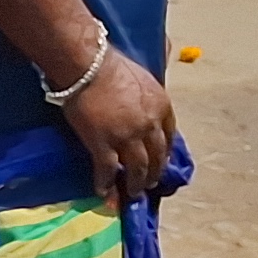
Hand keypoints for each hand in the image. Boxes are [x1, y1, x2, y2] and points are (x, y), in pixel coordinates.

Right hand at [57, 51, 176, 211]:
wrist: (88, 66)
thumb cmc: (112, 66)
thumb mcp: (144, 79)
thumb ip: (148, 97)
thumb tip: (143, 105)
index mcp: (162, 108)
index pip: (170, 137)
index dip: (165, 153)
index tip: (161, 161)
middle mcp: (149, 126)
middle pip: (156, 156)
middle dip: (154, 173)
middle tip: (149, 183)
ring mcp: (127, 137)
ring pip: (137, 168)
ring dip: (135, 183)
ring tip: (132, 192)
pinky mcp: (103, 144)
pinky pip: (107, 169)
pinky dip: (106, 183)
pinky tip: (103, 191)